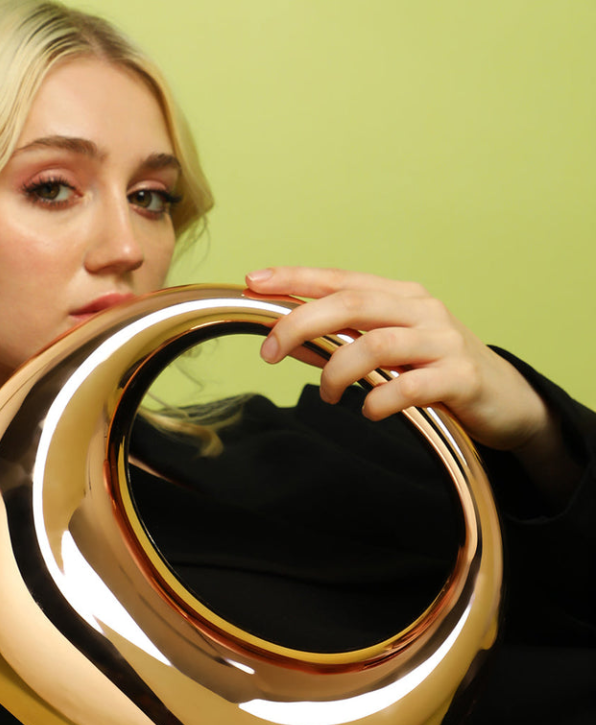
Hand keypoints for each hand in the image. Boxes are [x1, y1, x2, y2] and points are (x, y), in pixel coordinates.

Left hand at [246, 266, 554, 449]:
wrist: (505, 400)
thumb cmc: (436, 372)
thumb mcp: (388, 353)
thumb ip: (339, 345)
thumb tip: (286, 342)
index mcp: (400, 297)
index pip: (339, 279)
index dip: (294, 278)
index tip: (253, 282)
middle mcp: (421, 310)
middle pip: (351, 303)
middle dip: (300, 323)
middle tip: (269, 353)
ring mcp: (444, 340)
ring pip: (377, 343)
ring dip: (338, 370)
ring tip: (326, 395)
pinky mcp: (462, 377)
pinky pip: (413, 384)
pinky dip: (381, 398)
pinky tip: (368, 411)